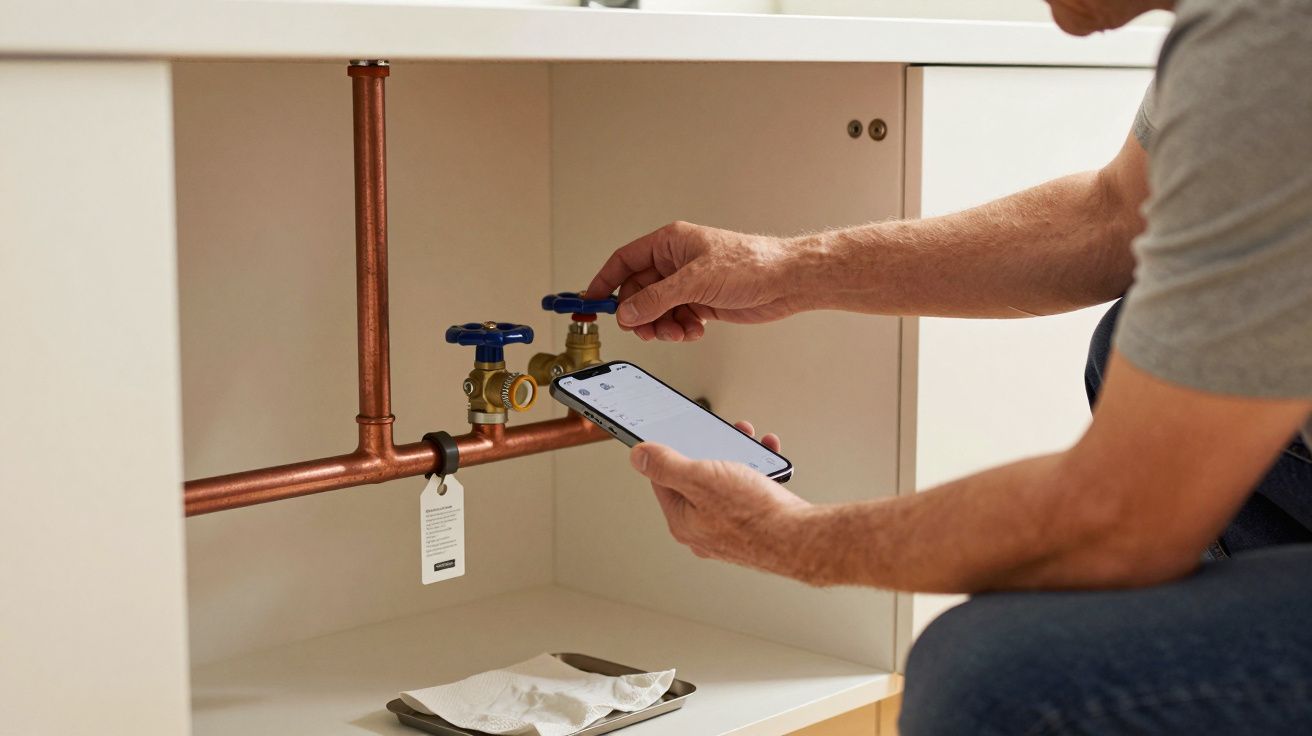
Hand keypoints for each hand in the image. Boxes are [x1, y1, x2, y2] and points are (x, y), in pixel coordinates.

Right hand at [585, 221, 805, 341]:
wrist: (786, 281)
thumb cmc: (751, 264)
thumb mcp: (695, 281)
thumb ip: (656, 299)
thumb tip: (627, 312)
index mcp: (669, 243)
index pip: (624, 261)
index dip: (605, 281)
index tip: (591, 301)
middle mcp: (675, 262)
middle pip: (638, 292)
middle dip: (641, 314)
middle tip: (646, 330)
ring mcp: (688, 283)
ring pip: (656, 309)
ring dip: (662, 325)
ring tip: (678, 332)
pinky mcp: (701, 302)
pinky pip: (675, 318)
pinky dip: (680, 329)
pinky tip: (695, 330)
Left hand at [630, 421, 811, 578]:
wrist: (801, 539)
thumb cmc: (754, 515)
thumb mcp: (700, 478)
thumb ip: (666, 465)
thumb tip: (638, 456)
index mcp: (683, 521)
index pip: (662, 480)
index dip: (670, 451)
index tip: (677, 434)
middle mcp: (704, 530)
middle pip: (698, 479)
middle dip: (712, 449)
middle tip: (722, 433)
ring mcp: (731, 530)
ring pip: (727, 482)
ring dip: (738, 456)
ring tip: (749, 440)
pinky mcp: (755, 527)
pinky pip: (751, 492)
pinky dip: (759, 472)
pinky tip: (768, 459)